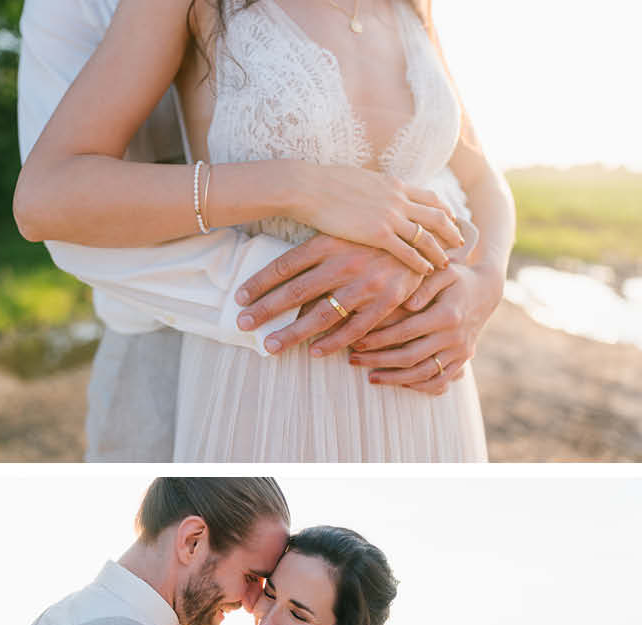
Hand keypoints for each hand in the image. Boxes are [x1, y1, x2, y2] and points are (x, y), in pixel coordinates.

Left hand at [234, 235, 422, 355]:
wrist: (427, 235)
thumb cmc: (373, 236)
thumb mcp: (340, 231)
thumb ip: (313, 252)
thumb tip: (275, 276)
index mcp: (329, 241)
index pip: (284, 265)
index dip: (258, 283)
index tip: (237, 299)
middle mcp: (345, 261)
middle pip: (295, 291)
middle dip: (265, 310)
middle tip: (242, 325)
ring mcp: (366, 282)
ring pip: (320, 314)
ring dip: (292, 333)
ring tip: (269, 347)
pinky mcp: (387, 300)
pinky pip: (354, 328)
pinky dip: (333, 342)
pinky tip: (314, 352)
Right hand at [291, 163, 464, 273]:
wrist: (308, 188)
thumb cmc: (324, 184)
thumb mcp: (359, 179)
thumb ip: (374, 189)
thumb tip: (374, 195)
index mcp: (395, 184)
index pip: (430, 197)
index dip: (444, 211)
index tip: (450, 222)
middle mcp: (399, 198)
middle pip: (437, 216)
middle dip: (452, 231)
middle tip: (461, 244)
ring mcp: (391, 216)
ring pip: (427, 235)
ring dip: (440, 250)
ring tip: (447, 262)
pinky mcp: (378, 233)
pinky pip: (408, 250)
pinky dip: (421, 262)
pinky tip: (427, 271)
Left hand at [348, 263, 503, 394]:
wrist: (486, 291)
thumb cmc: (455, 278)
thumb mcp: (442, 273)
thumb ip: (423, 286)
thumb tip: (407, 304)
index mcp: (447, 315)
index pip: (405, 332)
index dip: (378, 340)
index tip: (356, 342)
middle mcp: (455, 337)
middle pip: (411, 357)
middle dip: (378, 361)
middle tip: (353, 360)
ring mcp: (460, 351)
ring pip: (424, 374)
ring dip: (394, 379)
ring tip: (370, 377)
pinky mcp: (462, 360)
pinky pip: (440, 381)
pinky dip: (418, 386)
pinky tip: (398, 382)